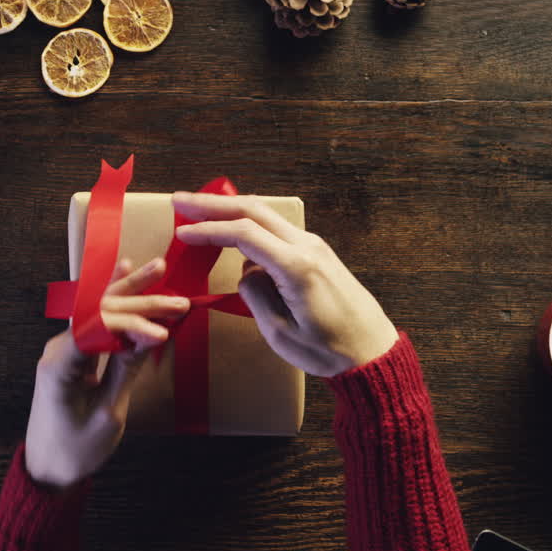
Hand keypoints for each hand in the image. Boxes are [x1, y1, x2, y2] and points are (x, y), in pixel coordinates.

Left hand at [26, 258, 188, 488]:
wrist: (47, 469)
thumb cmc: (76, 449)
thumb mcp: (108, 414)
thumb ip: (126, 370)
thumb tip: (150, 337)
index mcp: (60, 365)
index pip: (99, 328)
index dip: (133, 326)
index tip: (163, 334)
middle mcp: (57, 348)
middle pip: (100, 312)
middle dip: (140, 303)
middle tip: (176, 297)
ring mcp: (62, 348)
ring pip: (97, 310)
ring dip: (129, 292)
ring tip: (155, 267)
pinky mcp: (71, 354)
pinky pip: (95, 322)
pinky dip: (115, 303)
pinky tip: (123, 274)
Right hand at [173, 192, 397, 376]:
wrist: (372, 350)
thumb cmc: (329, 349)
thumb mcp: (280, 332)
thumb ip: (256, 295)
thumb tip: (246, 272)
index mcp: (296, 267)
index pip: (244, 234)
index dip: (208, 231)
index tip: (181, 232)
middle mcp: (307, 247)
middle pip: (254, 210)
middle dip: (213, 204)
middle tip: (179, 200)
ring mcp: (314, 246)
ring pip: (265, 215)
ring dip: (230, 210)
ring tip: (199, 211)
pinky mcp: (316, 252)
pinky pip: (276, 230)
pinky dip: (249, 224)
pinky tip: (231, 232)